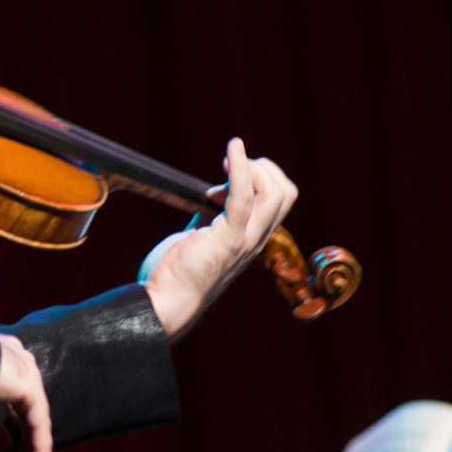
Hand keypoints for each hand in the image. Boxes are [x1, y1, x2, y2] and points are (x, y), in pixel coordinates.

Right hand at [0, 334, 53, 451]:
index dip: (15, 431)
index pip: (14, 401)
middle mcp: (15, 362)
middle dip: (29, 445)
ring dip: (36, 450)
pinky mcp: (29, 382)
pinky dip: (39, 448)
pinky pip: (38, 421)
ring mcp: (24, 369)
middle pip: (29, 411)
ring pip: (36, 418)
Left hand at [139, 137, 296, 341]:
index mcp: (252, 240)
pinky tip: (233, 148)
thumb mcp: (202, 238)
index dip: (260, 179)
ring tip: (227, 161)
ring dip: (252, 166)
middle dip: (263, 168)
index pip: (281, 202)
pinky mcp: (227, 240)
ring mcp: (245, 241)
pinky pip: (244, 196)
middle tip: (228, 166)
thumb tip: (211, 193)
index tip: (222, 180)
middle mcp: (256, 241)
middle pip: (286, 194)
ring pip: (274, 193)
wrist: (165, 303)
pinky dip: (240, 166)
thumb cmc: (177, 273)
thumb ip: (212, 217)